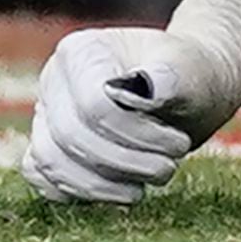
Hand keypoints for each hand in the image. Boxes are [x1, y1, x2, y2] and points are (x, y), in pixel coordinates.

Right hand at [22, 27, 221, 204]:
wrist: (189, 92)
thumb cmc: (192, 76)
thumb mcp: (195, 72)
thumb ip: (173, 77)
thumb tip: (147, 87)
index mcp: (83, 50)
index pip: (94, 104)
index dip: (136, 133)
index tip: (179, 144)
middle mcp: (54, 79)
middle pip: (72, 136)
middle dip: (125, 161)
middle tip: (170, 167)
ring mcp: (45, 114)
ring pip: (53, 162)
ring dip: (104, 184)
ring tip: (153, 179)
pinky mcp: (46, 146)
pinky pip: (46, 178)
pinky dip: (84, 191)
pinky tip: (125, 189)